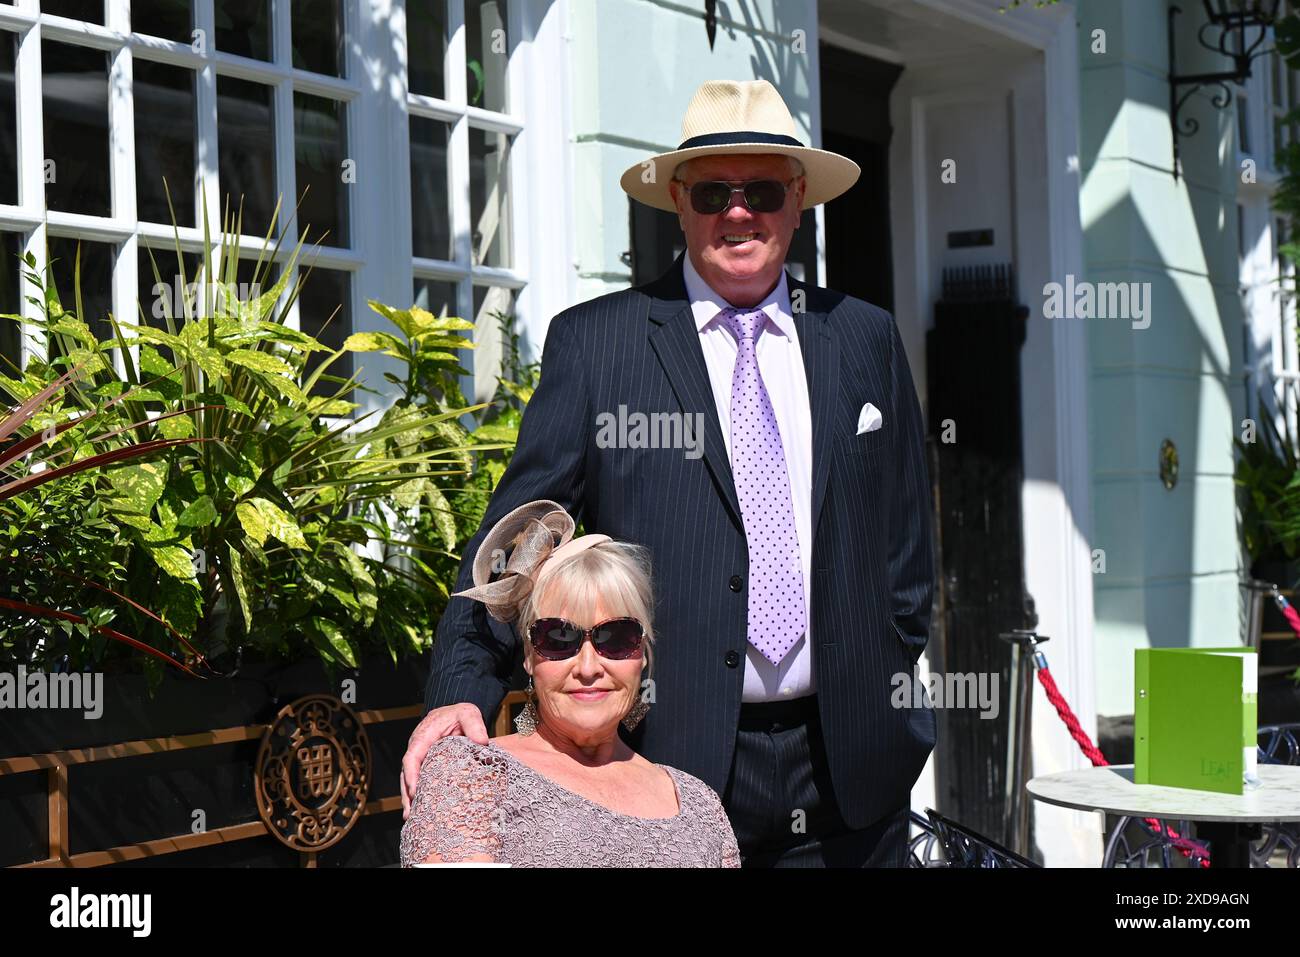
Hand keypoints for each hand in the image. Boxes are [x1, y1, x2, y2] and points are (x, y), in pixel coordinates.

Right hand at [401, 703, 489, 818]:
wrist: (455, 713)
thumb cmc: (459, 714)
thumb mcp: (468, 713)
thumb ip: (474, 725)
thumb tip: (482, 742)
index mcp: (423, 736)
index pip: (412, 757)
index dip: (411, 775)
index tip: (414, 791)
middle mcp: (417, 748)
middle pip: (406, 773)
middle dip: (407, 793)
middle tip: (410, 813)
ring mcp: (420, 757)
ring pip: (409, 779)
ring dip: (409, 798)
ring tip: (410, 817)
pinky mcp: (426, 765)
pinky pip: (419, 780)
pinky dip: (417, 794)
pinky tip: (420, 810)